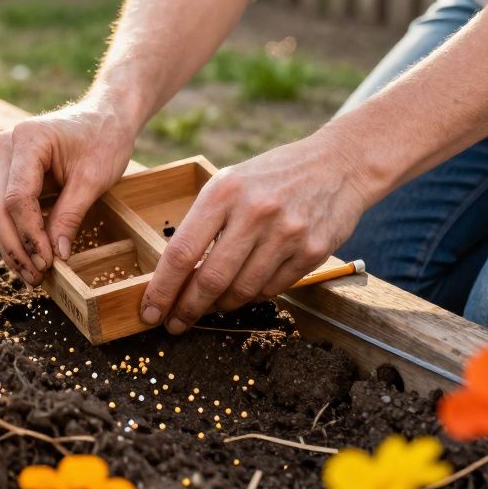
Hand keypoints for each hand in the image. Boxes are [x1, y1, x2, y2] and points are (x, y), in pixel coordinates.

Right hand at [0, 100, 137, 284]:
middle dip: (14, 246)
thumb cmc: (104, 139)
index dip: (29, 235)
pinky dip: (16, 233)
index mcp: (27, 139)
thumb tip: (55, 256)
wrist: (106, 116)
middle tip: (35, 276)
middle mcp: (6, 146)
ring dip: (11, 245)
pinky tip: (30, 256)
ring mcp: (4, 158)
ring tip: (33, 274)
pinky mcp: (8, 171)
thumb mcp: (94, 179)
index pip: (16, 198)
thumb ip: (70, 216)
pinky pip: (4, 208)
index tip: (47, 263)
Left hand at [140, 132, 374, 332]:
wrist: (338, 164)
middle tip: (176, 324)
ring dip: (221, 305)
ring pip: (242, 291)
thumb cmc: (272, 177)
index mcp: (224, 192)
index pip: (183, 252)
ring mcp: (287, 233)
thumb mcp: (229, 183)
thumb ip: (204, 223)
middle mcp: (255, 212)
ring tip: (211, 305)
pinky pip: (273, 289)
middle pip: (211, 280)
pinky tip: (248, 288)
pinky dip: (255, 295)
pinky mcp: (313, 251)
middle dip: (187, 309)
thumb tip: (176, 276)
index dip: (163, 289)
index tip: (149, 311)